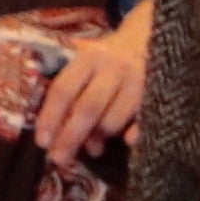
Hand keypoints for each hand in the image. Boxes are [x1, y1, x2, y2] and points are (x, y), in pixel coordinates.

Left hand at [29, 8, 151, 157]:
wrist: (149, 41)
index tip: (42, 142)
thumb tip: (53, 134)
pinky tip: (126, 142)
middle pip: (88, 107)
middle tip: (60, 159)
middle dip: (71, 137)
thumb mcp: (86, 62)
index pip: (64, 90)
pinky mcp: (157, 93)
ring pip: (114, 118)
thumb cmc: (108, 60)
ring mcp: (138, 81)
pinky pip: (142, 121)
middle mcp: (113, 68)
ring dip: (99, 138)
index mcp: (89, 59)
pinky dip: (134, 135)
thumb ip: (71, 90)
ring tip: (93, 150)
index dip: (50, 117)